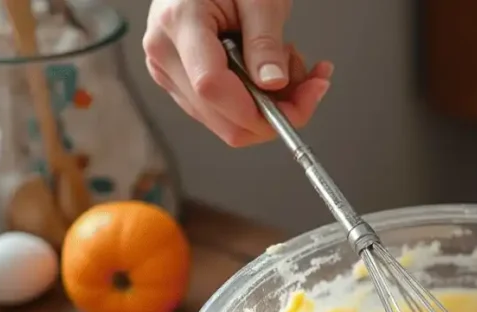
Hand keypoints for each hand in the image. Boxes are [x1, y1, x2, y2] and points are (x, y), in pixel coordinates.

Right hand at [143, 0, 332, 146]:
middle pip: (224, 120)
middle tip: (309, 83)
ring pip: (229, 124)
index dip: (260, 108)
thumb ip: (266, 41)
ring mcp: (170, 72)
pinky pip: (226, 115)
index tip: (301, 100)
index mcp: (180, 21)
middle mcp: (166, 54)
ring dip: (270, 107)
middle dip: (276, 113)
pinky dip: (259, 103)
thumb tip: (273, 84)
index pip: (213, 87)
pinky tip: (271, 73)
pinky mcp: (182, 84)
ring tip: (286, 63)